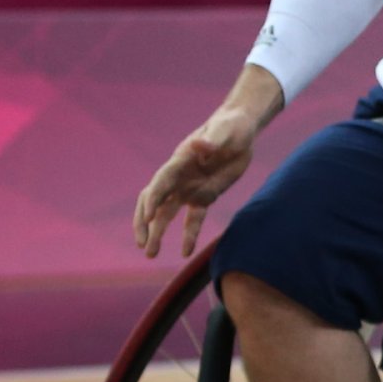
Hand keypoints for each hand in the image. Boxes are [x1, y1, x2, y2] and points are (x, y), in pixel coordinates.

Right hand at [134, 106, 259, 258]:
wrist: (240, 131)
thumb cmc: (230, 127)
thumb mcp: (225, 131)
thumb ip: (212, 140)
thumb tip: (199, 145)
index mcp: (180, 161)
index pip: (161, 183)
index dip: (154, 199)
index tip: (149, 218)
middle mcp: (179, 178)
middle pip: (155, 202)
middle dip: (145, 223)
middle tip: (142, 244)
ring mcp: (189, 188)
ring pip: (167, 214)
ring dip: (158, 233)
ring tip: (151, 254)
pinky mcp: (204, 197)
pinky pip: (193, 219)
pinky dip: (189, 235)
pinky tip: (185, 253)